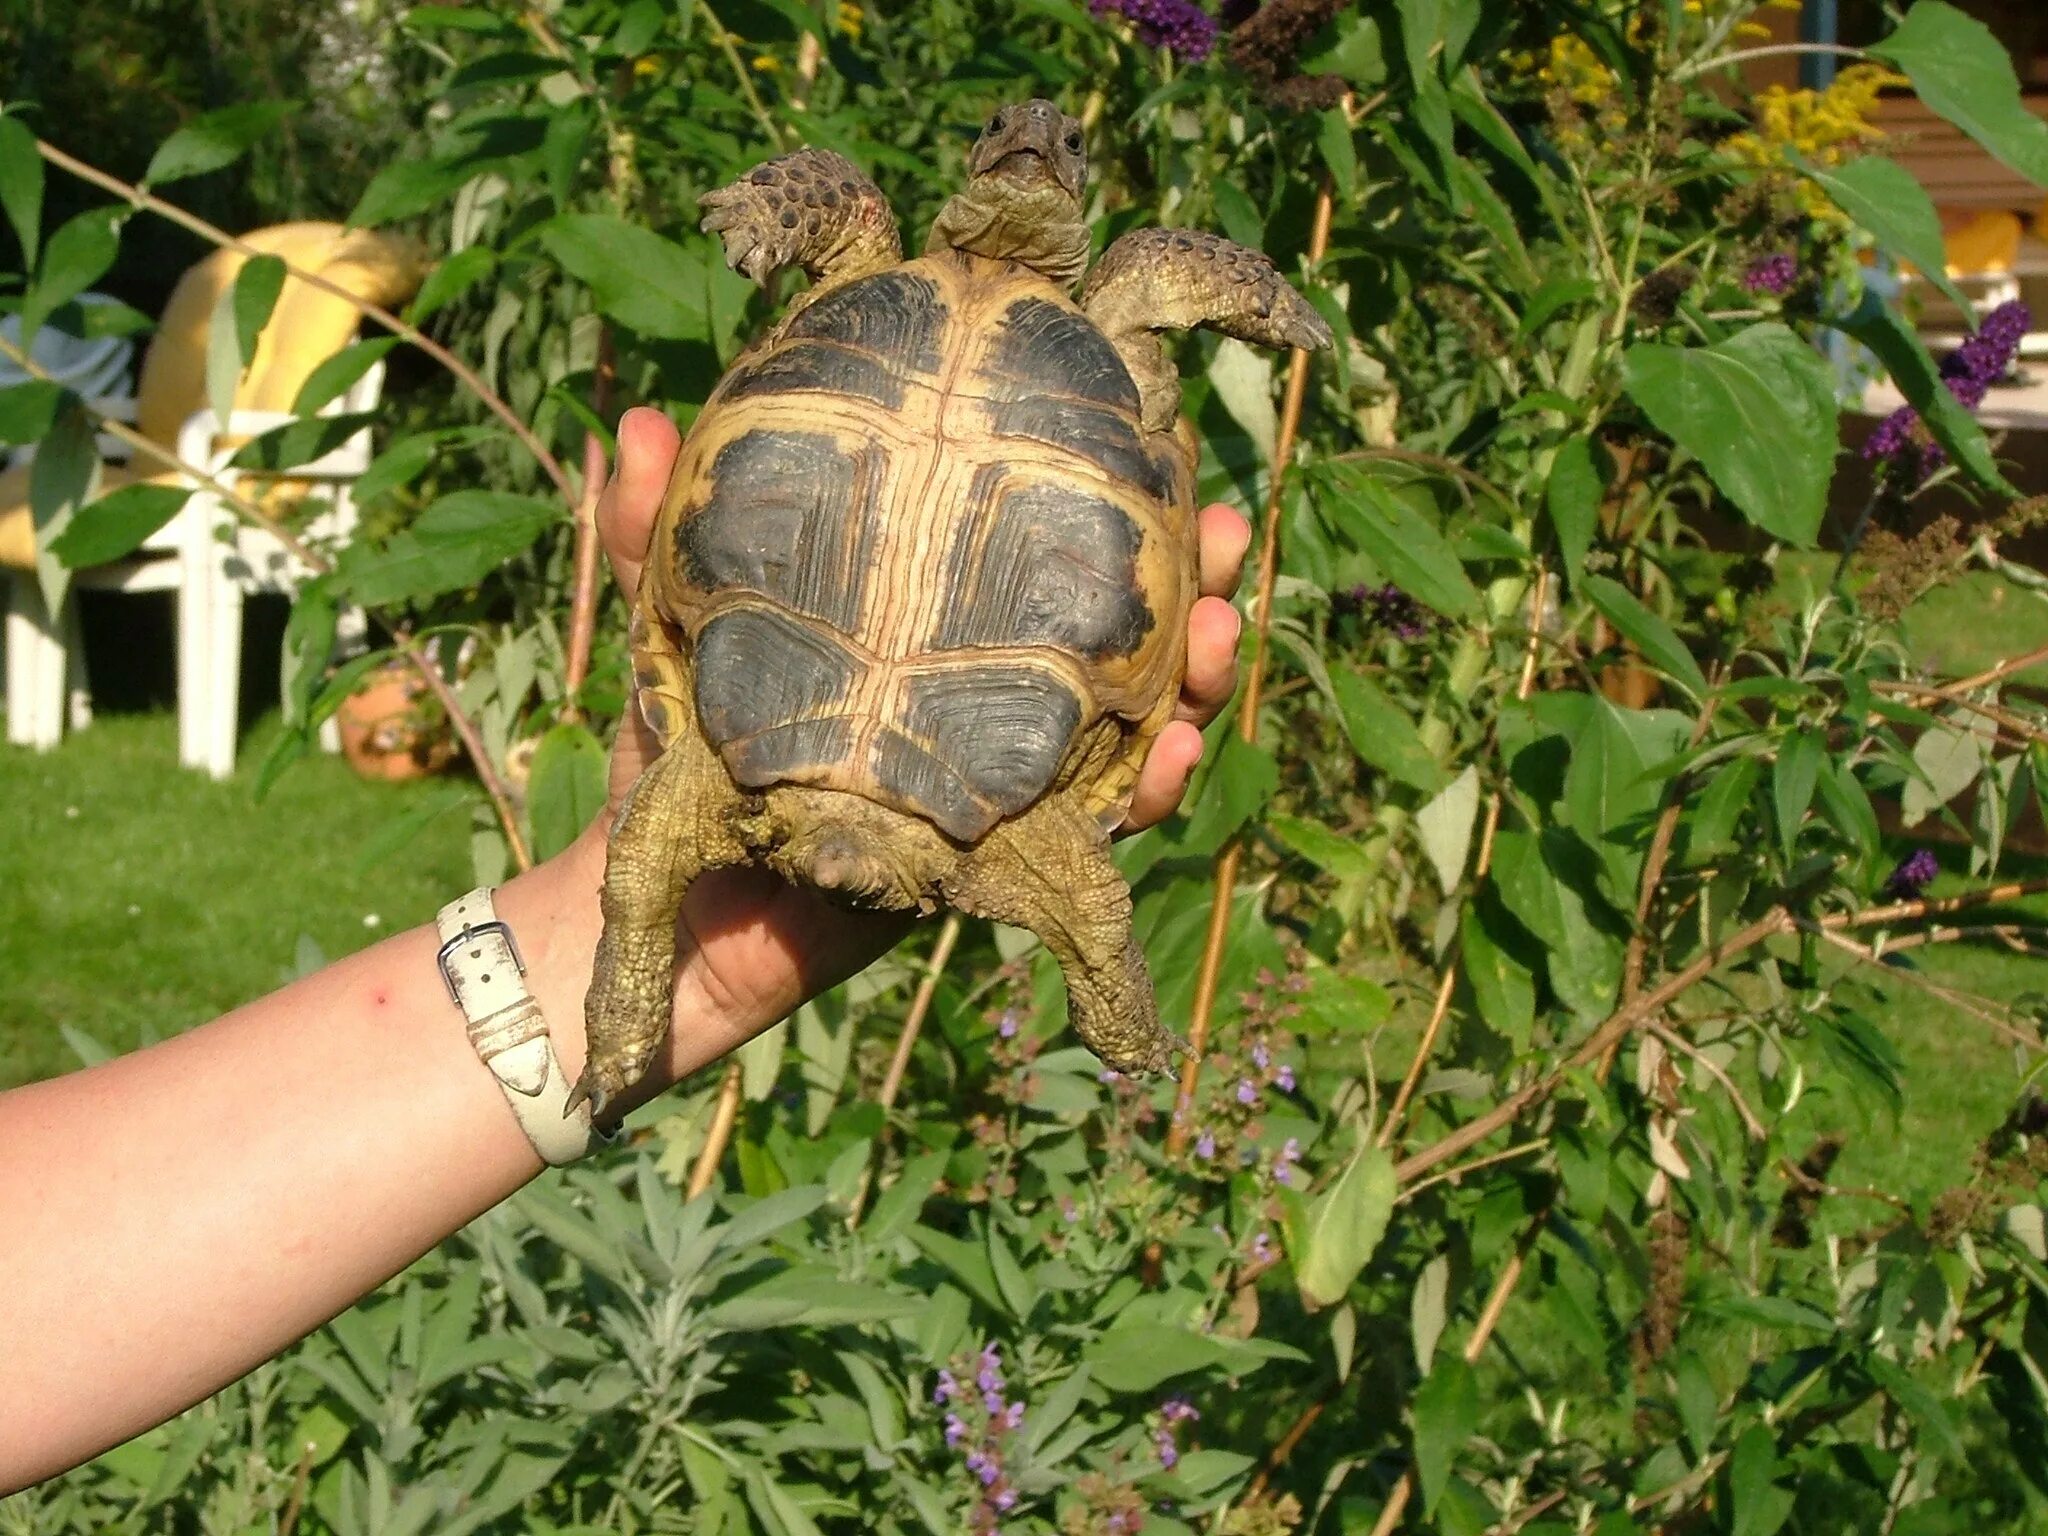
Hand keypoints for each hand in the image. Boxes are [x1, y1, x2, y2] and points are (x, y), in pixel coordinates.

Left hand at [571, 406, 1250, 1058]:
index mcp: (936, 628)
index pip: (1039, 552)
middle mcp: (989, 697)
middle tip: (1228, 540)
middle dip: (1189, 583)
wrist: (664, 903)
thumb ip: (654, 538)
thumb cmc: (674, 755)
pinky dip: (1145, 795)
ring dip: (1193, 682)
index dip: (1108, 500)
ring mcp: (1006, 778)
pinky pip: (1098, 829)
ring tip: (1216, 635)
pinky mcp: (1006, 860)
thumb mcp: (671, 631)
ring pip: (1134, 725)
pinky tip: (1169, 757)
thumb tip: (635, 428)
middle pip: (1118, 632)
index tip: (1158, 436)